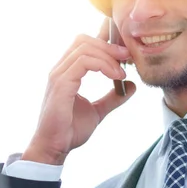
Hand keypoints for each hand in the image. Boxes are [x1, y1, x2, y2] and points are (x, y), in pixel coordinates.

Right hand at [23, 18, 135, 164]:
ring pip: (85, 48)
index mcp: (67, 72)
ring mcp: (59, 75)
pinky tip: (115, 76)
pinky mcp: (60, 84)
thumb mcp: (98, 110)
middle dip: (109, 46)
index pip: (85, 44)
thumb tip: (131, 85)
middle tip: (128, 58)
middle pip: (84, 40)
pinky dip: (103, 65)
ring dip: (109, 56)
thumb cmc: (70, 130)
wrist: (55, 147)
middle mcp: (60, 69)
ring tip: (122, 72)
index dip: (106, 42)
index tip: (126, 54)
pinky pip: (83, 63)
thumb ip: (113, 97)